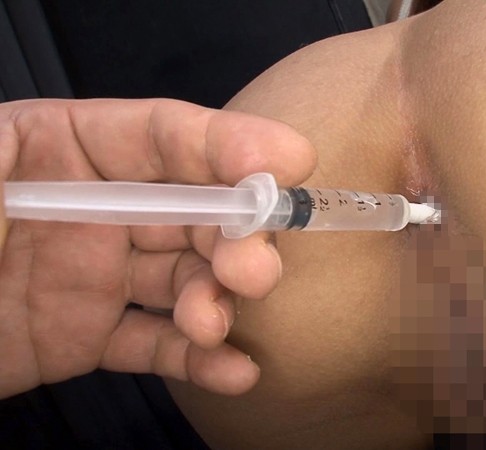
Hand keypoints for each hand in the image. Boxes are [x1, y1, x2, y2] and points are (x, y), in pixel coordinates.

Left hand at [0, 98, 314, 398]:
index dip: (228, 143)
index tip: (284, 164)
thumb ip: (6, 156)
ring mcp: (94, 273)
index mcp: (57, 147)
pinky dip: (200, 358)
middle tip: (254, 267)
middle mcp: (90, 206)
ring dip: (218, 298)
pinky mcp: (87, 334)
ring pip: (183, 277)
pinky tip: (234, 370)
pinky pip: (154, 342)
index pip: (160, 135)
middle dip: (237, 232)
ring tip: (217, 323)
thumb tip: (95, 144)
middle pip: (189, 207)